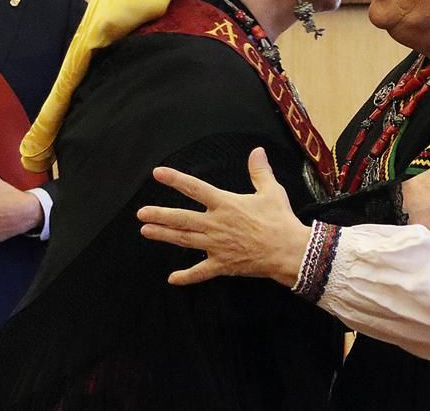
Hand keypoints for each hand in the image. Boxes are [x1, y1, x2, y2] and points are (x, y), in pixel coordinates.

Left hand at [139, 148, 310, 286]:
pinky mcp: (222, 264)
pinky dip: (186, 276)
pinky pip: (201, 272)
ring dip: (164, 235)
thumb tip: (257, 150)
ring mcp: (217, 246)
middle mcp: (216, 224)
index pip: (195, 189)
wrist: (289, 251)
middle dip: (160, 215)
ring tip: (145, 231)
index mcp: (226, 204)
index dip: (176, 180)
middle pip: (182, 218)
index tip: (158, 173)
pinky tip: (172, 279)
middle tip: (141, 213)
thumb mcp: (271, 191)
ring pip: (184, 240)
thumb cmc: (280, 220)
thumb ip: (259, 171)